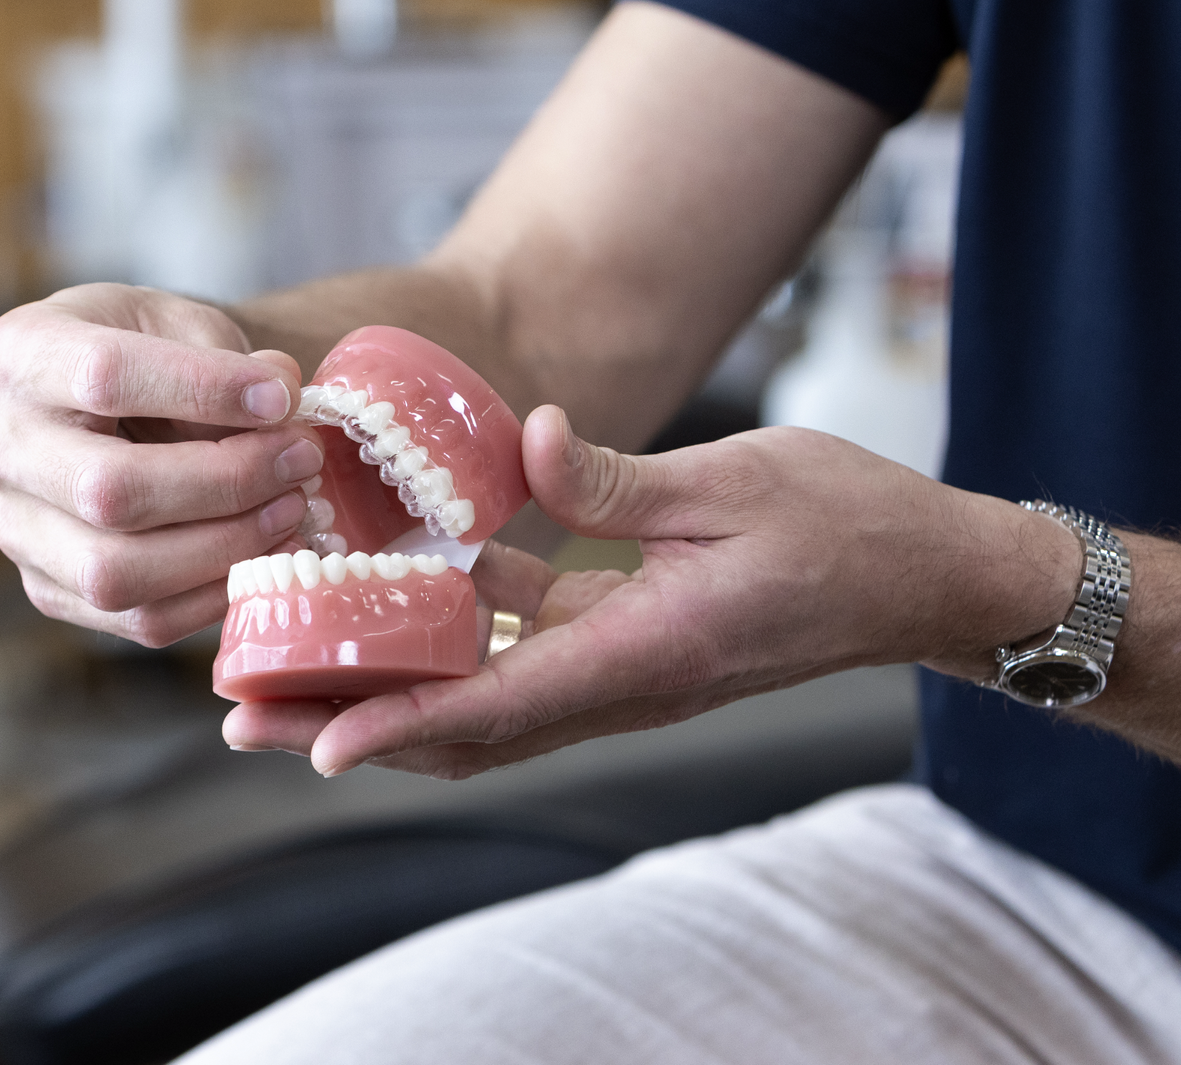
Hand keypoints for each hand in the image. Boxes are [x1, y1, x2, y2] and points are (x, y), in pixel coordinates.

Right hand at [0, 283, 326, 645]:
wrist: (115, 396)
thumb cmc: (149, 348)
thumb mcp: (179, 320)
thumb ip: (227, 357)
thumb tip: (280, 406)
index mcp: (20, 354)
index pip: (104, 376)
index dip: (203, 390)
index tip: (281, 399)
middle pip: (108, 490)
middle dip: (225, 483)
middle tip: (300, 462)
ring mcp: (16, 527)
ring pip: (116, 572)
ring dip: (224, 547)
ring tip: (290, 511)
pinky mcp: (47, 588)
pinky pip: (137, 617)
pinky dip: (214, 594)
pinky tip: (263, 554)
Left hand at [224, 409, 1080, 775]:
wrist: (933, 572)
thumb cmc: (851, 522)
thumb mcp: (736, 480)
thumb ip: (621, 476)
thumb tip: (525, 438)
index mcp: (647, 649)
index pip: (498, 704)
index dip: (399, 722)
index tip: (315, 743)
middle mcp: (625, 677)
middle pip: (463, 721)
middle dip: (352, 723)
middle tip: (247, 716)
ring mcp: (628, 665)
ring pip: (481, 695)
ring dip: (385, 688)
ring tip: (289, 668)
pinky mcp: (633, 639)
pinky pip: (524, 652)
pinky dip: (453, 638)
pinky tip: (402, 586)